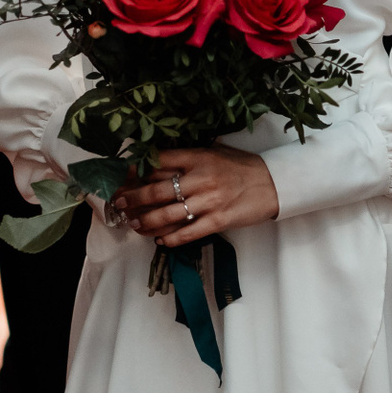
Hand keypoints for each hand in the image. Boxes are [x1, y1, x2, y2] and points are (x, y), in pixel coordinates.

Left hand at [113, 146, 279, 247]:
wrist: (273, 183)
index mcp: (199, 156)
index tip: (124, 177)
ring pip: (168, 214)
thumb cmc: (242, 166)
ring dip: (146, 221)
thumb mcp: (215, 152)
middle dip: (133, 198)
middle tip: (118, 204)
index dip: (137, 170)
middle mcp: (201, 178)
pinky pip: (188, 232)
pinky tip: (160, 240)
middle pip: (157, 190)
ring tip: (134, 224)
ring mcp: (209, 201)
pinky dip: (170, 239)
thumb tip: (157, 162)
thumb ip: (189, 157)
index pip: (159, 161)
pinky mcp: (218, 221)